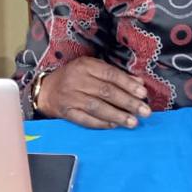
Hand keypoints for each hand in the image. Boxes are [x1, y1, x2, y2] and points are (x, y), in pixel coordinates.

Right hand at [37, 57, 151, 128]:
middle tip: (145, 111)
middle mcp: (77, 80)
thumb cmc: (74, 77)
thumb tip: (138, 83)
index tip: (143, 94)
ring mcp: (71, 97)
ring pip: (98, 107)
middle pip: (106, 92)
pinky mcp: (67, 112)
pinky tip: (115, 125)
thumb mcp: (92, 69)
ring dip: (118, 116)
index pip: (110, 75)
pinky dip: (102, 123)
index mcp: (85, 66)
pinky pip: (86, 120)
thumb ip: (114, 75)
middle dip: (128, 102)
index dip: (128, 85)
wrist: (47, 90)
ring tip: (133, 122)